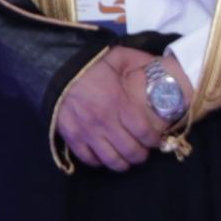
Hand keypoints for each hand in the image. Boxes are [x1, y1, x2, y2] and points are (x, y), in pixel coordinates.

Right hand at [51, 46, 175, 172]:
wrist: (55, 68)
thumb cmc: (90, 64)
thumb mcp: (119, 57)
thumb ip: (141, 62)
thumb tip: (165, 64)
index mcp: (118, 102)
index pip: (144, 132)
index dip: (153, 140)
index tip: (156, 140)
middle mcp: (104, 121)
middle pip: (130, 151)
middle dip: (141, 155)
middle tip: (143, 151)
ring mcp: (87, 132)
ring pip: (112, 160)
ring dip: (123, 163)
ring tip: (127, 159)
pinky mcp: (72, 137)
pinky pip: (90, 159)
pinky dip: (100, 162)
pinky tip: (105, 155)